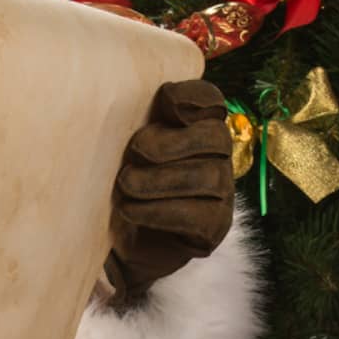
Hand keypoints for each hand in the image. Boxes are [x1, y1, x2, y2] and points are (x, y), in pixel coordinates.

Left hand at [106, 80, 233, 301]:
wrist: (124, 243)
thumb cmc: (122, 186)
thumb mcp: (121, 149)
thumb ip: (129, 121)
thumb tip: (117, 95)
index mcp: (197, 127)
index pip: (211, 101)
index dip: (194, 96)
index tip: (166, 100)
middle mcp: (217, 156)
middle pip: (214, 136)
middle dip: (171, 142)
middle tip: (134, 151)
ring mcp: (221, 192)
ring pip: (208, 176)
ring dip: (160, 179)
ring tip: (125, 185)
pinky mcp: (214, 227)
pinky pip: (197, 215)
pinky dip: (159, 211)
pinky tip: (130, 210)